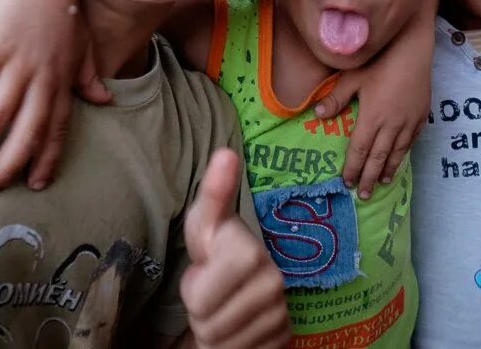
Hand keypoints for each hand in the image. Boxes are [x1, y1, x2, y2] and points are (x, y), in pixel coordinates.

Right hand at [0, 0, 109, 192]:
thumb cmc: (59, 7)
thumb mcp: (80, 43)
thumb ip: (87, 75)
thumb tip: (105, 99)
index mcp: (61, 81)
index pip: (55, 129)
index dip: (46, 158)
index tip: (35, 184)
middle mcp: (41, 79)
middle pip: (25, 132)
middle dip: (8, 164)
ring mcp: (16, 65)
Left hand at [181, 150, 288, 348]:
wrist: (244, 294)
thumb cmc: (216, 254)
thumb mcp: (205, 226)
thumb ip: (213, 193)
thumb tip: (225, 152)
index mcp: (248, 249)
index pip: (200, 288)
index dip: (196, 274)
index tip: (213, 225)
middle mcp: (271, 278)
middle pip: (204, 318)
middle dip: (198, 310)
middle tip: (210, 293)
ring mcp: (280, 311)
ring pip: (219, 342)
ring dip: (212, 331)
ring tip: (223, 308)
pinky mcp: (284, 338)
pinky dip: (230, 348)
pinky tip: (238, 328)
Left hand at [312, 0, 434, 197]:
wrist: (413, 48)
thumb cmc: (379, 60)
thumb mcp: (352, 77)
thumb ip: (336, 98)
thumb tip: (316, 115)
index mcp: (372, 118)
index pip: (360, 151)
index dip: (353, 168)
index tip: (347, 182)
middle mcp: (392, 125)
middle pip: (379, 158)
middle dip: (370, 177)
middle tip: (364, 195)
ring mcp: (409, 122)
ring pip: (397, 153)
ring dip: (388, 170)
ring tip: (382, 183)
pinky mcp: (422, 115)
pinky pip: (412, 141)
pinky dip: (403, 154)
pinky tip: (400, 159)